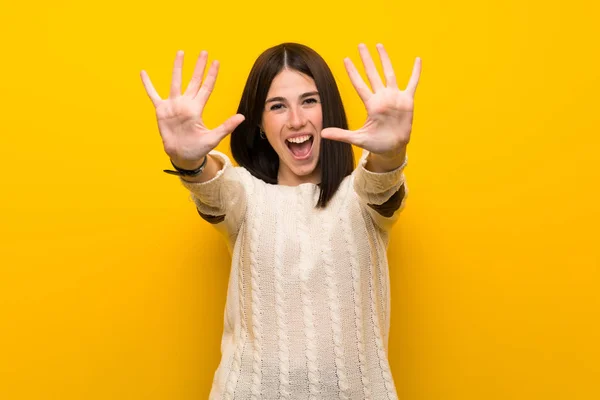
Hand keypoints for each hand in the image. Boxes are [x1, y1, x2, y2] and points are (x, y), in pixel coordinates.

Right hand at [140, 50, 244, 166]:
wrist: (182, 155)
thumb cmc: (198, 148)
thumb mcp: (214, 138)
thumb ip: (226, 126)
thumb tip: (242, 117)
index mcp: (197, 108)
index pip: (206, 87)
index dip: (211, 75)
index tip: (216, 62)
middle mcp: (186, 103)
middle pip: (193, 80)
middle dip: (199, 66)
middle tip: (204, 52)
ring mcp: (173, 105)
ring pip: (175, 82)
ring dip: (178, 68)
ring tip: (180, 53)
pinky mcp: (161, 110)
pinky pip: (153, 95)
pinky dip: (148, 85)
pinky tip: (143, 73)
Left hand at [321, 43, 420, 158]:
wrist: (392, 148)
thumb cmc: (375, 143)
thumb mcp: (358, 139)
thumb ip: (341, 135)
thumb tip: (323, 133)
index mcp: (371, 105)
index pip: (359, 85)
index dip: (353, 72)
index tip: (346, 59)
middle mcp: (382, 97)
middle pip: (373, 74)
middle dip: (366, 59)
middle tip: (360, 45)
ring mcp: (394, 98)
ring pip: (389, 74)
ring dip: (385, 60)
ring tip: (379, 45)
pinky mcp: (407, 101)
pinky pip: (412, 84)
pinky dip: (415, 72)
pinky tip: (417, 60)